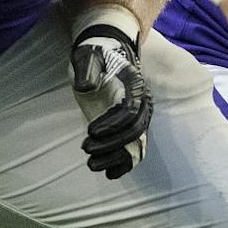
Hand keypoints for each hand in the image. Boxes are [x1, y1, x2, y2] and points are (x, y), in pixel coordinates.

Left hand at [70, 24, 151, 179]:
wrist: (105, 53)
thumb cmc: (95, 55)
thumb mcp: (88, 57)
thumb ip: (87, 70)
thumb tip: (85, 87)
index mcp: (135, 87)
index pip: (130, 111)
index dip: (113, 124)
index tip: (91, 132)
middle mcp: (142, 104)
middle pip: (134, 131)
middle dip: (112, 144)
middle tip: (86, 149)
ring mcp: (137, 116)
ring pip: (135, 144)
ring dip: (115, 157)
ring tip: (92, 165)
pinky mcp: (129, 126)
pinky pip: (134, 148)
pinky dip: (124, 164)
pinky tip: (109, 174)